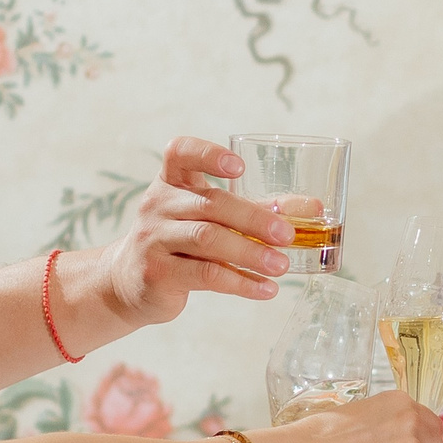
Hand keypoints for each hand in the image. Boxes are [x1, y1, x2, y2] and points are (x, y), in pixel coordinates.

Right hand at [77, 138, 297, 331]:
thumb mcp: (211, 219)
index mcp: (171, 181)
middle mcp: (158, 205)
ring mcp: (154, 239)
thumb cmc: (181, 242)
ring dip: (250, 253)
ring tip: (282, 266)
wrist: (129, 282)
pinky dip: (240, 283)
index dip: (208, 155)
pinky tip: (265, 290)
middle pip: (210, 204)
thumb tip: (312, 207)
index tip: (239, 167)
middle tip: (288, 235)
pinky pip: (205, 276)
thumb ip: (258, 209)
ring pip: (207, 240)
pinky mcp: (157, 273)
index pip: (180, 153)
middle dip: (253, 219)